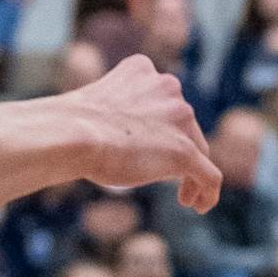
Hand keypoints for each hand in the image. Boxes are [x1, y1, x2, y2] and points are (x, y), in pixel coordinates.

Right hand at [62, 56, 219, 210]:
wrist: (70, 134)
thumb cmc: (68, 127)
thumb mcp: (94, 108)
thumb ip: (116, 115)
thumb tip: (115, 139)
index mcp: (142, 70)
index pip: (163, 101)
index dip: (163, 128)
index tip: (151, 148)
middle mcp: (167, 87)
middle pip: (184, 125)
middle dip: (177, 149)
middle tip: (163, 175)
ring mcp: (179, 117)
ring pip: (198, 149)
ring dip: (190, 172)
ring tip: (184, 198)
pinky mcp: (184, 150)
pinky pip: (209, 175)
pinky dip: (207, 192)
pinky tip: (199, 206)